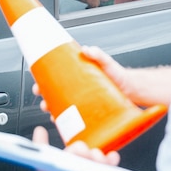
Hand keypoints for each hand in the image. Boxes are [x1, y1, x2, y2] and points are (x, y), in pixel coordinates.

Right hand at [32, 45, 170, 110]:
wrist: (133, 92)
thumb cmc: (120, 76)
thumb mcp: (107, 63)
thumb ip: (98, 55)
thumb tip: (87, 49)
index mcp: (77, 74)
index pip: (54, 74)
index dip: (42, 76)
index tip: (36, 78)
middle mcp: (77, 87)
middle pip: (53, 90)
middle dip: (44, 94)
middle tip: (42, 97)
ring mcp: (81, 99)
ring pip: (60, 104)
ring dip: (52, 108)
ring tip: (50, 111)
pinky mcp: (86, 111)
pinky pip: (70, 116)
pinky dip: (63, 119)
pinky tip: (61, 121)